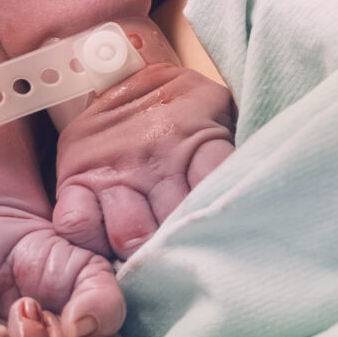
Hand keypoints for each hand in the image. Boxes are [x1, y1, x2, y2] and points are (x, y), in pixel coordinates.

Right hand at [52, 58, 236, 260]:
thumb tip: (262, 199)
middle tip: (191, 268)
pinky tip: (108, 250)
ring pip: (128, 234)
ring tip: (154, 267)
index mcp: (199, 140)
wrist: (123, 68)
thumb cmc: (185, 109)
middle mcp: (155, 156)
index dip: (223, 225)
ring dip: (142, 257)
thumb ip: (237, 154)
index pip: (218, 190)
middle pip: (173, 225)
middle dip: (184, 253)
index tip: (230, 251)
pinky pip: (78, 224)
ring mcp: (113, 168)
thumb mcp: (221, 115)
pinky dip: (92, 245)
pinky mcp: (75, 176)